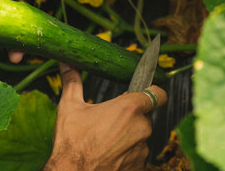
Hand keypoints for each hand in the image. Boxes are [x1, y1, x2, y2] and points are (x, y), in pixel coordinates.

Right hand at [43, 63, 166, 170]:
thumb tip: (66, 64)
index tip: (142, 92)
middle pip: (145, 115)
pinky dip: (126, 152)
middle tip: (110, 119)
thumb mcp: (70, 107)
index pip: (157, 93)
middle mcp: (141, 128)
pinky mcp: (139, 166)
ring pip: (141, 135)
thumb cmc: (72, 143)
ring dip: (128, 134)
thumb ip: (72, 81)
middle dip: (131, 115)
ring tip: (106, 138)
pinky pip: (137, 153)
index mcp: (128, 109)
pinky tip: (109, 153)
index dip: (152, 91)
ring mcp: (142, 149)